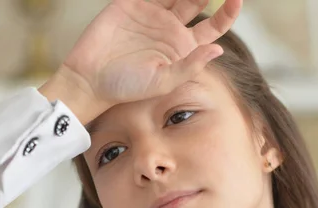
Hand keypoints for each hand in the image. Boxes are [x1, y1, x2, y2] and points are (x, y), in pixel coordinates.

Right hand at [60, 0, 241, 106]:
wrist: (89, 79)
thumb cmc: (125, 88)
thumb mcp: (161, 82)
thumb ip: (189, 67)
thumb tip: (219, 49)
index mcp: (183, 47)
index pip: (214, 26)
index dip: (228, 13)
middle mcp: (170, 27)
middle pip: (198, 0)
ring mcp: (152, 13)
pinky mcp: (131, 3)